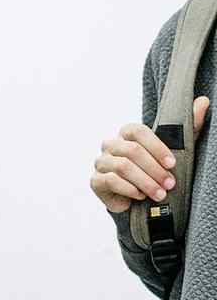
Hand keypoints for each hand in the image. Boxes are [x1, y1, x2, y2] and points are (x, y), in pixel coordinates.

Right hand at [90, 97, 208, 213]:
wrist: (137, 198)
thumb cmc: (155, 169)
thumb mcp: (175, 149)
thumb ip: (189, 126)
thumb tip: (203, 101)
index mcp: (126, 133)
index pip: (138, 131)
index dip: (156, 147)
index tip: (172, 164)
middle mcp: (110, 145)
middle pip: (131, 151)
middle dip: (154, 169)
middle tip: (169, 184)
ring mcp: (101, 162)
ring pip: (123, 167)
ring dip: (145, 182)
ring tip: (159, 193)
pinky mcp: (95, 181)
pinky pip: (111, 181)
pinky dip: (130, 189)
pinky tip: (141, 196)